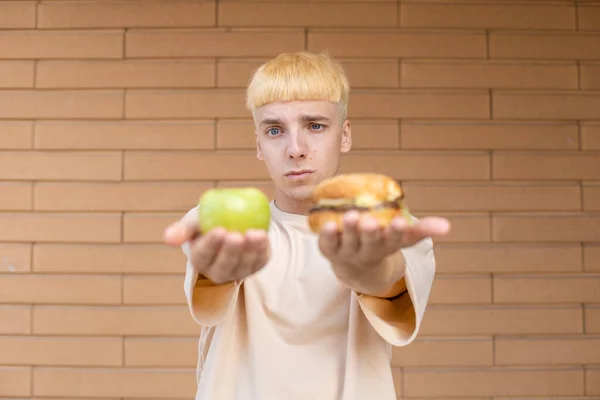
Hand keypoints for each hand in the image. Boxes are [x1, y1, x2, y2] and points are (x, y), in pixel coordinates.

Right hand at [163, 215, 270, 284]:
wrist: (232, 223)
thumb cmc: (208, 222)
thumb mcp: (195, 221)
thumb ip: (183, 229)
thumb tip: (168, 239)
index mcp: (200, 260)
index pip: (203, 256)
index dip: (211, 245)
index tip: (219, 230)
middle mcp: (218, 272)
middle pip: (224, 266)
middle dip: (231, 252)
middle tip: (236, 235)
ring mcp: (238, 272)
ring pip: (244, 267)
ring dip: (251, 252)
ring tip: (255, 233)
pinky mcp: (255, 267)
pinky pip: (260, 262)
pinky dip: (263, 250)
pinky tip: (264, 236)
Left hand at [317, 210, 449, 295]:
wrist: (356, 269)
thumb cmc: (382, 243)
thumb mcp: (403, 238)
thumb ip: (423, 229)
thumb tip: (447, 226)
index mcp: (388, 246)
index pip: (395, 240)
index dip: (397, 232)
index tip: (401, 222)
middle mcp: (368, 251)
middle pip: (370, 242)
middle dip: (370, 232)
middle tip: (369, 220)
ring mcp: (348, 252)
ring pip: (348, 242)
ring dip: (349, 230)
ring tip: (350, 215)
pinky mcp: (329, 251)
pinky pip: (326, 244)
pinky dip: (325, 236)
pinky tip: (326, 224)